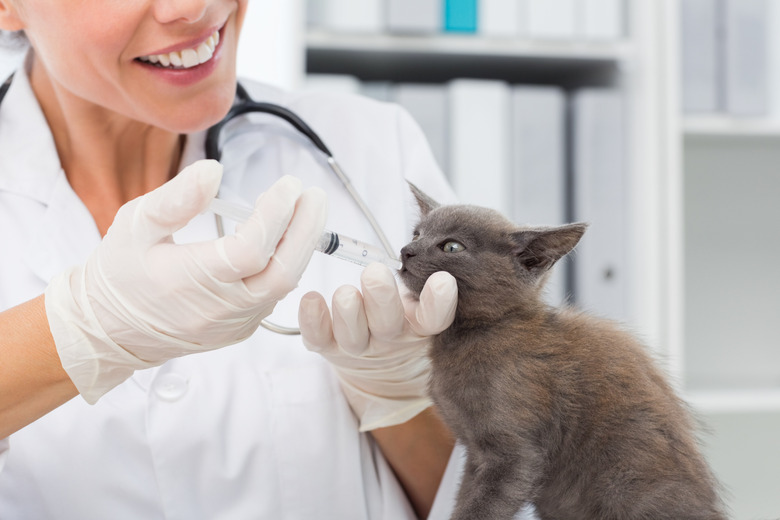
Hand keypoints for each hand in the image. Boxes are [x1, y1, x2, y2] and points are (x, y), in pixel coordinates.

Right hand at [45, 160, 326, 403]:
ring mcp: (234, 323)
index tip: (289, 185)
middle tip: (315, 195)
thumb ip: (176, 199)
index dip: (276, 216)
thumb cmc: (120, 272)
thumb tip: (215, 170)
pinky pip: (273, 296)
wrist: (110, 329)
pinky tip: (287, 237)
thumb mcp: (135, 225)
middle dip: (307, 231)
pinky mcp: (241, 329)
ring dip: (300, 246)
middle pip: (282, 272)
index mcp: (190, 281)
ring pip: (283, 286)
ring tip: (307, 209)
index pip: (250, 250)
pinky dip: (285, 263)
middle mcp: (219, 309)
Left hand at [298, 263, 456, 430]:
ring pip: (353, 336)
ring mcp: (358, 346)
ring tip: (345, 293)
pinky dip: (312, 320)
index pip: (434, 317)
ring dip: (348, 312)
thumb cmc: (397, 311)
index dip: (439, 302)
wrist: (376, 359)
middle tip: (374, 272)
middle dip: (381, 298)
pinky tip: (310, 299)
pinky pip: (317, 339)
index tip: (442, 280)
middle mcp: (391, 338)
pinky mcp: (328, 347)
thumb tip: (421, 243)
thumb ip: (419, 272)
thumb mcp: (415, 296)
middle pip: (389, 325)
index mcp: (419, 325)